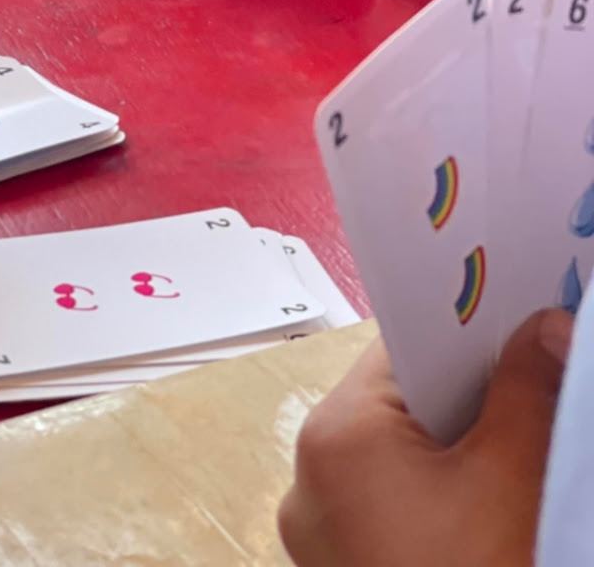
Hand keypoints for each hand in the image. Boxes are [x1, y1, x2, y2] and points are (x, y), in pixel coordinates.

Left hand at [279, 309, 572, 566]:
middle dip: (467, 396)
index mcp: (334, 436)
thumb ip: (527, 389)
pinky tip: (490, 503)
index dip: (461, 333)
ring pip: (397, 460)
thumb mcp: (513, 478)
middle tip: (532, 376)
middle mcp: (308, 478)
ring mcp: (321, 535)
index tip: (515, 319)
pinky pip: (391, 508)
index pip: (400, 351)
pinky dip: (438, 497)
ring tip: (520, 439)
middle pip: (399, 405)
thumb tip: (546, 326)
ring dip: (457, 450)